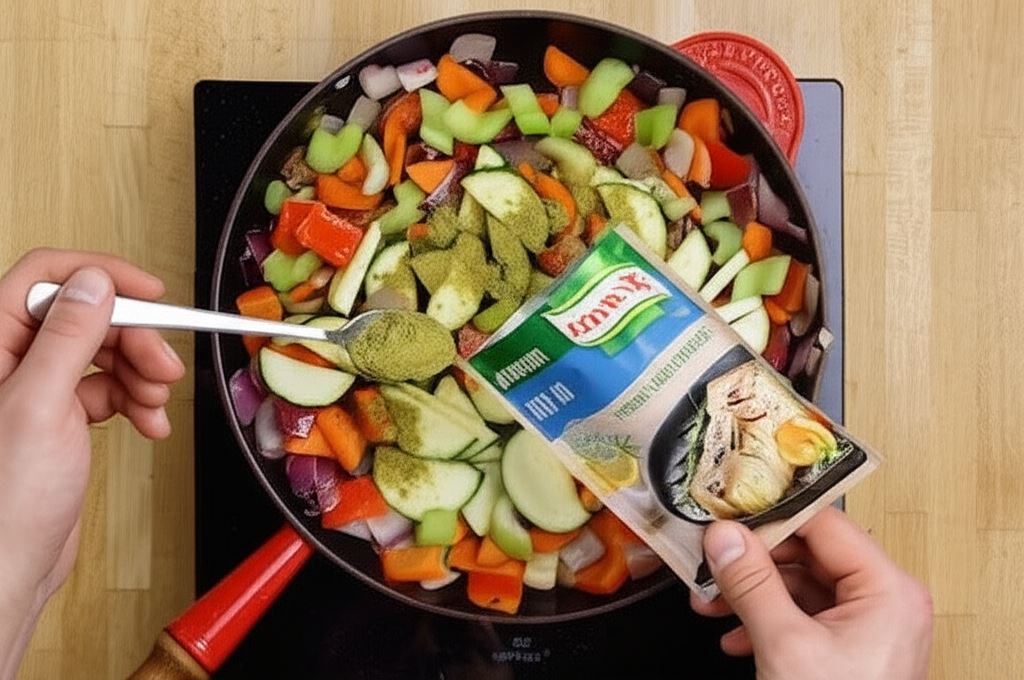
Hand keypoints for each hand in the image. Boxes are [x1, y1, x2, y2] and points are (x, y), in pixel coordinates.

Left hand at [0, 250, 184, 677]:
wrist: (9, 567)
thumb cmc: (6, 500)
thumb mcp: (41, 405)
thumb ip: (68, 337)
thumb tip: (93, 283)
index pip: (46, 279)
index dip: (101, 278)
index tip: (149, 293)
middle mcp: (11, 360)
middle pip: (86, 317)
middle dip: (134, 340)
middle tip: (163, 368)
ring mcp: (36, 389)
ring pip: (103, 353)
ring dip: (140, 374)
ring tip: (156, 404)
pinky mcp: (60, 416)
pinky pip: (108, 388)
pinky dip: (135, 402)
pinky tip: (148, 423)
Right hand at [691, 507, 932, 679]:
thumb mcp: (785, 646)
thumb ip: (752, 583)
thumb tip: (724, 536)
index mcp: (887, 590)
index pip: (823, 526)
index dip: (770, 518)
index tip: (725, 516)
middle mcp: (886, 601)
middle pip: (808, 556)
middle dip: (753, 565)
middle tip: (709, 566)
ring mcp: (870, 627)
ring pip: (800, 588)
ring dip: (752, 595)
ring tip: (710, 605)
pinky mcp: (852, 650)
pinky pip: (805, 618)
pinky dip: (768, 622)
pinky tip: (735, 638)